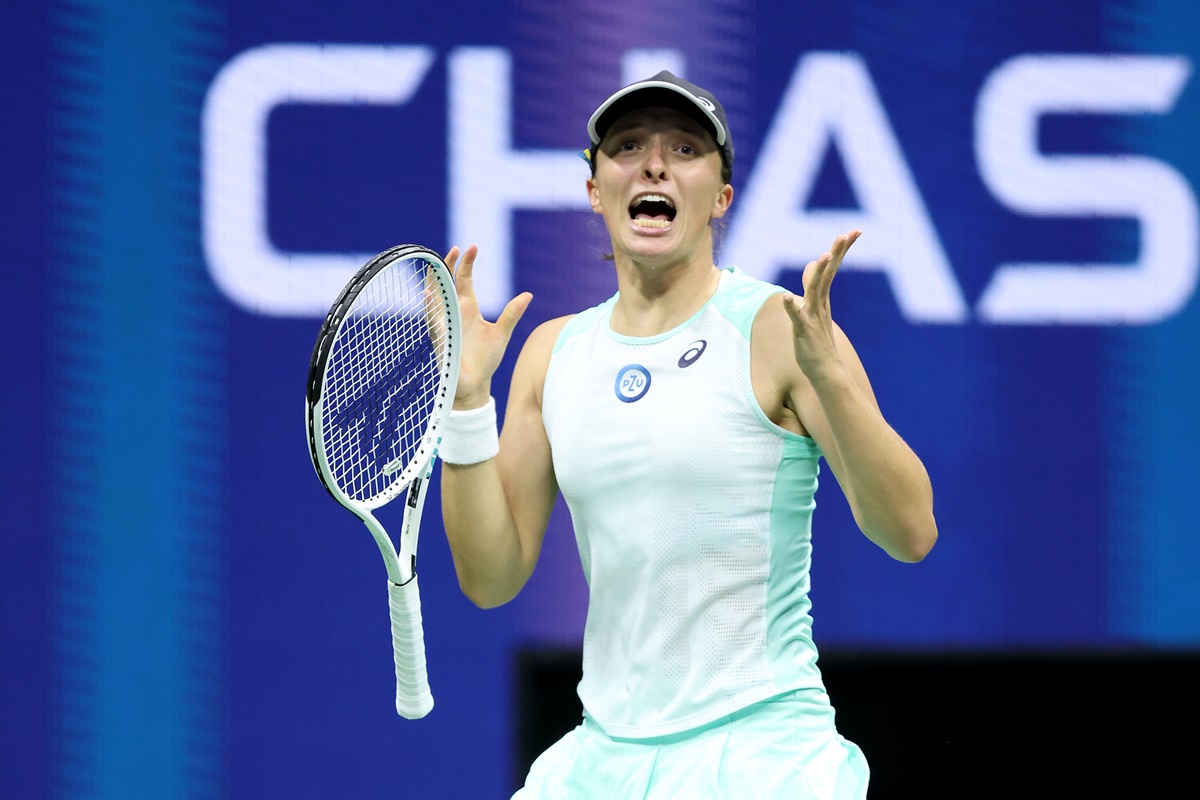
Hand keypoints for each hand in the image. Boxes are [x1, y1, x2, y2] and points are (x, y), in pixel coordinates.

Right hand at [446, 245, 532, 409]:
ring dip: (436, 280)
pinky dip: (431, 307)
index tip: (472, 247)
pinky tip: (429, 294)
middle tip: (453, 249)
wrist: (475, 385)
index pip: (464, 279)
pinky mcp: (440, 338)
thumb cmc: (487, 360)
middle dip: (448, 265)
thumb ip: (512, 314)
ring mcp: (444, 324)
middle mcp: (454, 312)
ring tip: (437, 264)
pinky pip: (433, 319)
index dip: (466, 263)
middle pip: (446, 282)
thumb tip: (528, 295)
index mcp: (468, 308)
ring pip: (436, 296)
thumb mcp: (501, 334)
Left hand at [782, 229, 860, 380]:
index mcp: (822, 298)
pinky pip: (797, 317)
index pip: (831, 268)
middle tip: (849, 233)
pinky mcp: (804, 330)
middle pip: (829, 273)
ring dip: (819, 274)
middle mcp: (819, 304)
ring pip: (816, 291)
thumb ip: (813, 286)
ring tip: (824, 257)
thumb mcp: (815, 308)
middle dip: (838, 252)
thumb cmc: (818, 340)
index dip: (840, 250)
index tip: (851, 232)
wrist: (826, 371)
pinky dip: (792, 307)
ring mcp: (812, 316)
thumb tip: (812, 264)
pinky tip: (786, 297)